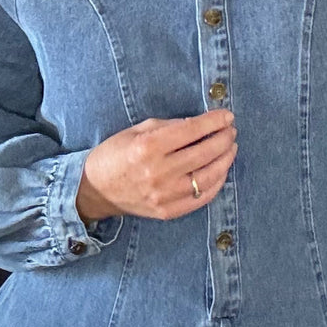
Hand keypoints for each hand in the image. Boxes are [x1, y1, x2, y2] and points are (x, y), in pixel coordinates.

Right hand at [76, 108, 237, 223]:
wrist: (95, 189)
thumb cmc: (115, 154)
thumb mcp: (137, 130)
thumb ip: (169, 126)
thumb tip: (200, 124)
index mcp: (148, 147)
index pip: (192, 130)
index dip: (214, 121)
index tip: (227, 116)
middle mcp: (157, 172)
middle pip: (204, 153)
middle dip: (224, 139)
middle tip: (231, 131)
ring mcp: (164, 195)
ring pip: (208, 177)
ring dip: (225, 160)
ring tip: (230, 148)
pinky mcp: (167, 211)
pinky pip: (201, 198)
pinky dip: (216, 183)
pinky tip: (221, 171)